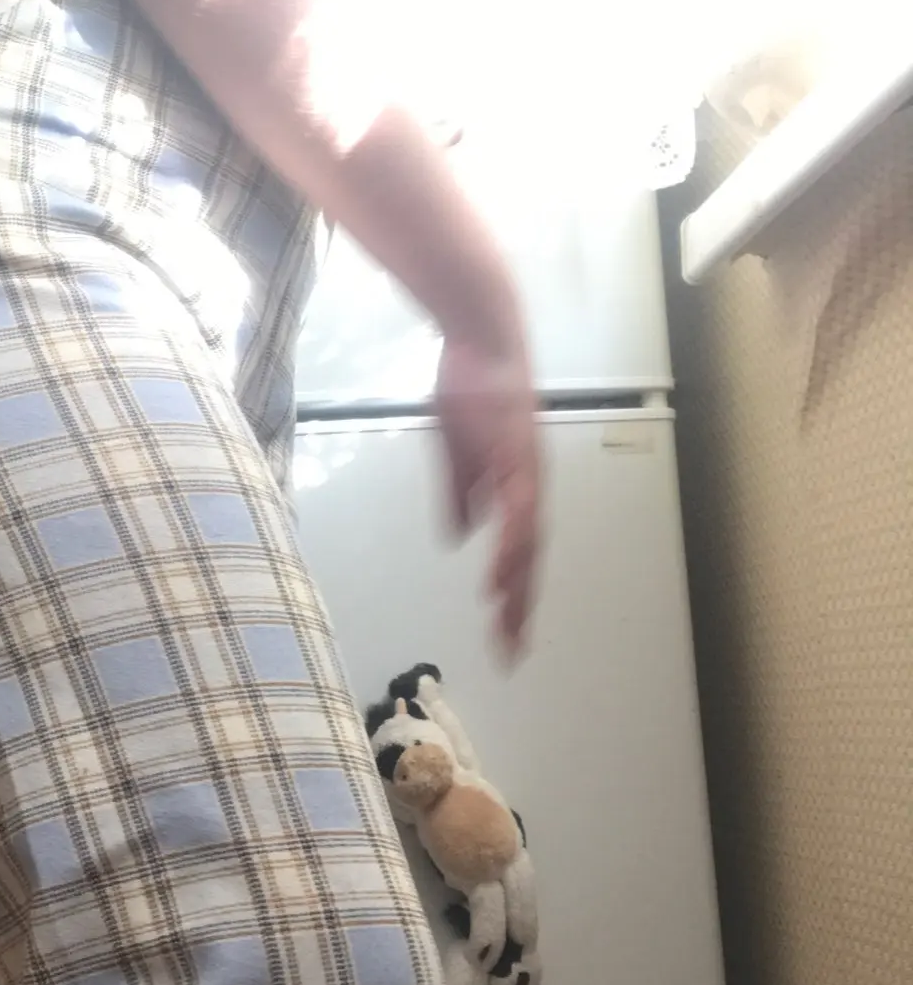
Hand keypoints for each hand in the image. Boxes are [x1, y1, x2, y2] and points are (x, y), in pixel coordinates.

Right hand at [434, 333, 541, 656]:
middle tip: (509, 650)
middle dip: (519, 606)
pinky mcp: (517, 456)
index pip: (518, 550)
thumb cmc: (470, 383)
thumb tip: (461, 536)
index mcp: (516, 486)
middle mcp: (529, 485)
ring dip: (517, 585)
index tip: (504, 633)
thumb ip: (460, 493)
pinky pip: (518, 512)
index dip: (513, 593)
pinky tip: (500, 573)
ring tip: (506, 625)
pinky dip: (511, 546)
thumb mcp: (456, 449)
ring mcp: (526, 472)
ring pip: (528, 542)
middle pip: (529, 557)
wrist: (481, 333)